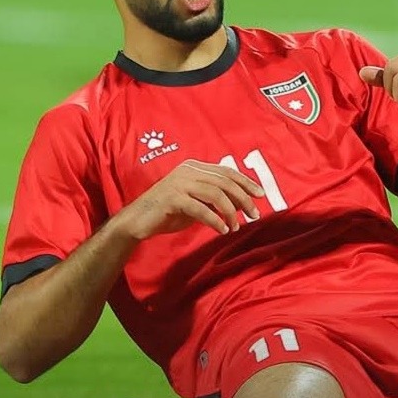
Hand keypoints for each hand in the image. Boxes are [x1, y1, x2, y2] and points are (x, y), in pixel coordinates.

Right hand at [119, 160, 263, 238]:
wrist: (137, 221)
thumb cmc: (168, 212)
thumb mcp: (196, 202)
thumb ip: (215, 199)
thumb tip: (242, 204)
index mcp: (194, 167)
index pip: (226, 172)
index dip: (245, 182)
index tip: (260, 194)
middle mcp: (188, 170)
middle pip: (224, 181)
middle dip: (243, 198)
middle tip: (254, 214)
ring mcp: (179, 182)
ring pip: (215, 194)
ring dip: (230, 211)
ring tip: (236, 226)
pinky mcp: (172, 198)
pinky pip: (201, 208)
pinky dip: (215, 220)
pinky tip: (222, 230)